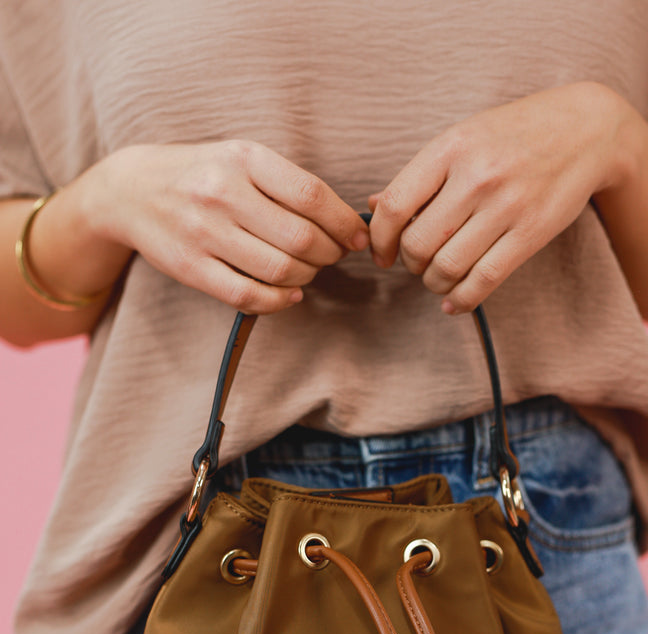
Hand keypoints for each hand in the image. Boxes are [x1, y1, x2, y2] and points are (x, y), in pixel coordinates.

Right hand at [91, 140, 369, 312]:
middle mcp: (223, 192)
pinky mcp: (191, 267)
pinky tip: (290, 294)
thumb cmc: (201, 175)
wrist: (129, 190)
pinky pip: (249, 296)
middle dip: (329, 254)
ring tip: (308, 271)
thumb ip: (286, 184)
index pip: (312, 195)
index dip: (344, 223)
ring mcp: (204, 232)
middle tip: (332, 256)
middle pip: (301, 238)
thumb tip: (346, 222)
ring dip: (307, 277)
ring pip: (279, 270)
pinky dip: (279, 300)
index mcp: (243, 158)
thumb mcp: (240, 159)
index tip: (357, 237)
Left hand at [367, 82, 631, 313]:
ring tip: (438, 276)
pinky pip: (483, 280)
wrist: (588, 129)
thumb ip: (422, 174)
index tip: (383, 253)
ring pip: (447, 268)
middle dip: (410, 264)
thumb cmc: (516, 134)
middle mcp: (476, 176)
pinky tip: (453, 301)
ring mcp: (505, 206)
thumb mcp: (465, 137)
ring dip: (434, 283)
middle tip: (418, 262)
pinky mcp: (530, 233)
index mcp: (451, 147)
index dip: (380, 240)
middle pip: (418, 244)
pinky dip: (461, 299)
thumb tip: (373, 206)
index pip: (394, 206)